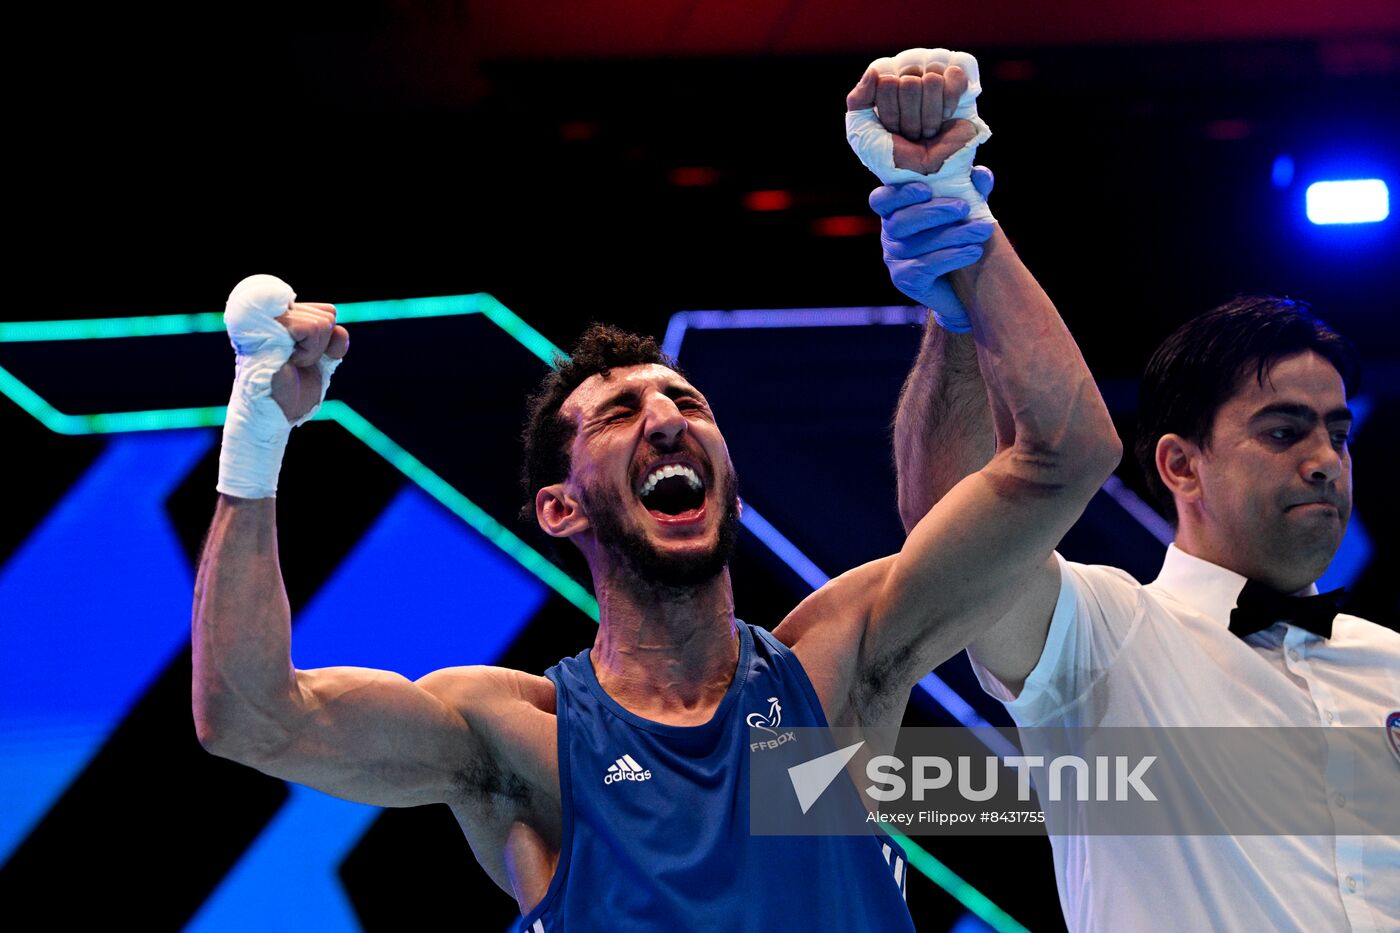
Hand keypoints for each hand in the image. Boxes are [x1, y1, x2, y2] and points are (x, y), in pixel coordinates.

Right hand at [271, 303, 348, 421]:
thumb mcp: (324, 359)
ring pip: (322, 322)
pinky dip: (309, 352)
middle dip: (321, 346)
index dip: (328, 339)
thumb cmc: (295, 387)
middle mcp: (274, 312)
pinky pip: (311, 328)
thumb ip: (335, 339)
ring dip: (313, 352)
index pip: (328, 311)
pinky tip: (290, 362)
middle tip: (296, 362)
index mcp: (285, 315)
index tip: (307, 356)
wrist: (276, 412)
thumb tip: (337, 328)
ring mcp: (268, 318)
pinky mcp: (267, 328)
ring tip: (291, 362)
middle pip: (328, 315)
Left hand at [845, 49, 992, 222]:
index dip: (890, 113)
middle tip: (912, 134)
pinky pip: (955, 76)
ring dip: (929, 117)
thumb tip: (874, 71)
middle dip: (910, 119)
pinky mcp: (958, 87)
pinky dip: (949, 102)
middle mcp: (908, 80)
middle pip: (909, 83)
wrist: (922, 175)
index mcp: (885, 87)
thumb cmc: (890, 155)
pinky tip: (946, 116)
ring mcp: (933, 83)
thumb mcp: (861, 132)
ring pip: (932, 80)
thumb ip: (857, 100)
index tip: (892, 131)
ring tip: (927, 131)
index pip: (886, 82)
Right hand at [870, 169, 994, 330]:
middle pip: (899, 221)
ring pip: (916, 245)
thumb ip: (973, 189)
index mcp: (897, 210)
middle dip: (932, 212)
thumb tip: (980, 174)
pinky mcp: (905, 281)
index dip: (898, 193)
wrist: (968, 284)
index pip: (881, 199)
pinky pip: (924, 267)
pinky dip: (951, 257)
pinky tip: (973, 251)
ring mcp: (894, 259)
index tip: (925, 190)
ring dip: (952, 235)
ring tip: (981, 231)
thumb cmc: (961, 236)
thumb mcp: (968, 208)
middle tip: (963, 208)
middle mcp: (890, 235)